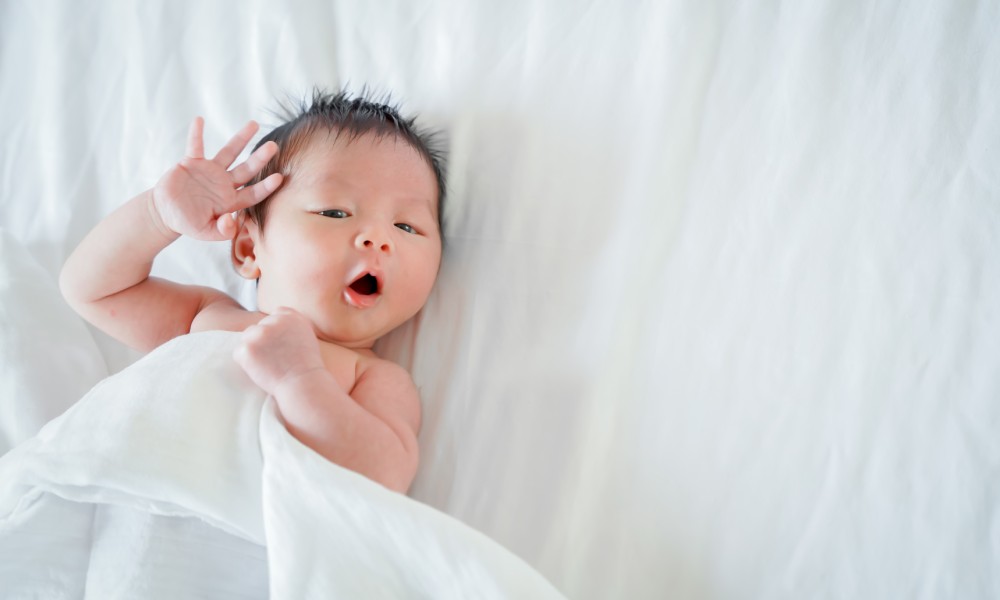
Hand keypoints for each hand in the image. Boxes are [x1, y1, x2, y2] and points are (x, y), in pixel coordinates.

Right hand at [151, 118, 282, 240]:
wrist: (167, 213)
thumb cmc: (189, 223)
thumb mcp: (205, 232)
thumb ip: (221, 231)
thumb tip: (230, 223)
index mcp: (231, 200)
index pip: (253, 193)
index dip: (266, 187)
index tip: (279, 178)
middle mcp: (225, 183)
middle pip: (247, 169)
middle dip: (260, 158)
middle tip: (273, 146)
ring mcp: (210, 171)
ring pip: (229, 152)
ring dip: (241, 139)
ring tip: (254, 124)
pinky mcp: (192, 162)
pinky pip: (195, 146)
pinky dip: (196, 134)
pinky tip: (199, 120)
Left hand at [234, 307, 327, 395]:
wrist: (302, 383)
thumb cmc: (307, 366)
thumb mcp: (308, 337)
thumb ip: (293, 326)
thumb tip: (277, 325)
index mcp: (291, 317)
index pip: (276, 314)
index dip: (276, 329)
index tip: (280, 344)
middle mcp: (274, 321)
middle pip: (259, 327)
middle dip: (263, 341)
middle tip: (273, 358)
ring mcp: (259, 334)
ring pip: (247, 338)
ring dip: (253, 350)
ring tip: (267, 365)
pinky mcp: (247, 348)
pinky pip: (239, 353)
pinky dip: (246, 363)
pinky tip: (261, 370)